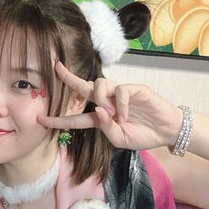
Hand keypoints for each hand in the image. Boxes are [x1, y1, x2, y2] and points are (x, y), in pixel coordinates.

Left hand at [38, 61, 182, 150]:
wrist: (166, 131)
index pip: (76, 117)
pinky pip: (120, 90)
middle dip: (69, 78)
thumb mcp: (119, 139)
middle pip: (84, 87)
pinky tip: (125, 115)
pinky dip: (120, 104)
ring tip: (113, 115)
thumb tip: (96, 110)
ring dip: (101, 99)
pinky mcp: (134, 89)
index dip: (59, 119)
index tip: (41, 120)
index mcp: (101, 118)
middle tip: (56, 69)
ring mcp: (120, 94)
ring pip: (100, 85)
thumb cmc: (143, 135)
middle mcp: (107, 102)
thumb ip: (106, 128)